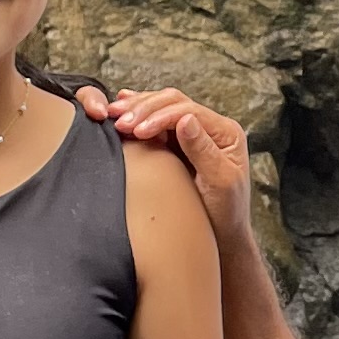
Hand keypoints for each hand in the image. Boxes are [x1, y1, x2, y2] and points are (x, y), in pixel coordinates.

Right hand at [81, 86, 254, 246]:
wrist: (223, 235)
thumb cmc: (226, 212)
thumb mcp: (219, 183)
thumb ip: (202, 150)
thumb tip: (185, 119)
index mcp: (225, 132)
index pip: (188, 111)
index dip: (160, 116)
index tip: (137, 130)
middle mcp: (211, 127)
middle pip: (173, 102)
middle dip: (144, 108)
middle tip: (118, 120)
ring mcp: (193, 134)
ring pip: (162, 107)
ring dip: (137, 108)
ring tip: (113, 114)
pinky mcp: (178, 143)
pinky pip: (157, 120)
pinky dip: (139, 114)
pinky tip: (122, 110)